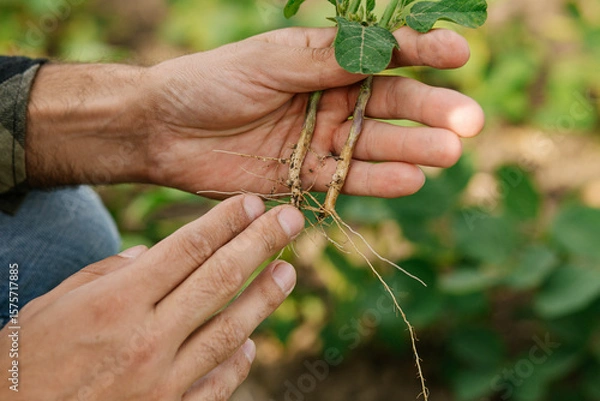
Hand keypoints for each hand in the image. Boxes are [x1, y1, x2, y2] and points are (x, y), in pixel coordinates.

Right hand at [0, 195, 303, 400]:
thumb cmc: (24, 362)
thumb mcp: (53, 305)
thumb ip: (107, 274)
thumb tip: (150, 253)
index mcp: (116, 303)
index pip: (186, 249)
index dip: (225, 222)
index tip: (253, 202)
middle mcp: (146, 339)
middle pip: (219, 280)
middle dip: (261, 245)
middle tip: (291, 221)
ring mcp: (162, 382)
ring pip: (229, 331)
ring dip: (264, 298)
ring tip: (288, 271)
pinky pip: (216, 384)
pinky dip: (237, 361)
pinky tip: (251, 341)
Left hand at [26, 27, 483, 197]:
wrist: (165, 129)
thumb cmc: (213, 81)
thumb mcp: (271, 60)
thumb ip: (325, 61)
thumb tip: (386, 48)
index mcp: (323, 63)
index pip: (384, 57)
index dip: (423, 54)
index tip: (459, 55)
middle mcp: (329, 101)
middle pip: (390, 107)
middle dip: (430, 112)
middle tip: (469, 121)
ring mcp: (319, 141)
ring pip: (375, 147)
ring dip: (413, 150)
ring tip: (448, 152)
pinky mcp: (303, 178)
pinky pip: (346, 180)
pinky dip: (377, 182)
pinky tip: (410, 180)